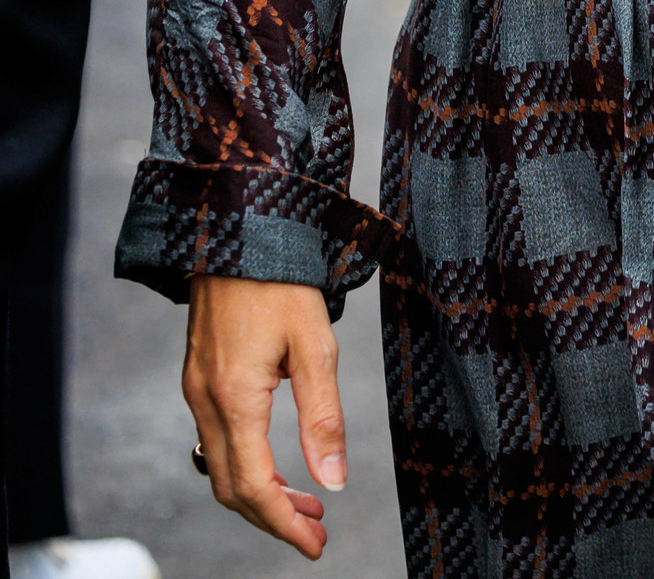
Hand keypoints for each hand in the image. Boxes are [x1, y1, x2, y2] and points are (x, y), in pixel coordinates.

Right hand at [184, 275, 344, 560]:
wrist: (237, 229)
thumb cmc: (280, 279)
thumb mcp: (315, 344)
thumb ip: (323, 415)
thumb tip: (334, 480)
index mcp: (234, 397)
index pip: (254, 487)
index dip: (284, 524)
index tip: (315, 545)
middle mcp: (205, 400)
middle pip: (231, 488)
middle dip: (272, 518)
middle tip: (315, 530)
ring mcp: (196, 388)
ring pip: (220, 465)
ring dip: (259, 493)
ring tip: (305, 501)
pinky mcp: (199, 375)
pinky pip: (216, 438)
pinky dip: (245, 463)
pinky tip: (276, 460)